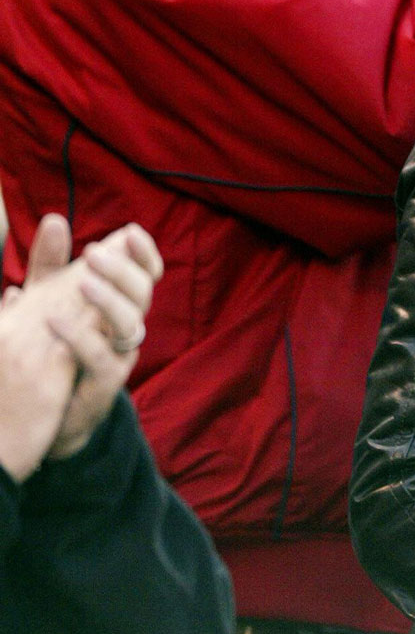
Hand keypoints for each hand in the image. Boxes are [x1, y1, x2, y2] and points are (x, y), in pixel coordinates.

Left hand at [0, 218, 162, 478]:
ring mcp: (120, 357)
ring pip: (131, 324)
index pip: (147, 274)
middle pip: (143, 293)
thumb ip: (51, 264)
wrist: (48, 414)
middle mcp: (128, 328)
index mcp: (121, 305)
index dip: (145, 253)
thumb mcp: (48, 300)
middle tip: (94, 253)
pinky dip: (79, 337)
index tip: (130, 231)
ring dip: (109, 299)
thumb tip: (54, 219)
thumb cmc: (54, 349)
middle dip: (122, 269)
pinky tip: (54, 320)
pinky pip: (100, 358)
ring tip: (82, 282)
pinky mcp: (104, 384)